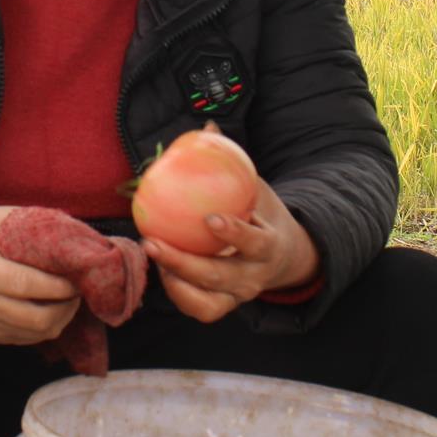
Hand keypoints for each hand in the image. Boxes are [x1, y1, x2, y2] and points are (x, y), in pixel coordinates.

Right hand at [0, 206, 81, 344]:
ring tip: (67, 298)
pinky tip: (48, 306)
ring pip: (33, 333)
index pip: (22, 284)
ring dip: (59, 319)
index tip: (77, 280)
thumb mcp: (0, 217)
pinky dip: (44, 326)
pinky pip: (24, 339)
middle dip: (65, 308)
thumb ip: (35, 226)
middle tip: (78, 291)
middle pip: (32, 318)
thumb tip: (79, 243)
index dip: (56, 287)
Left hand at [141, 179, 318, 323]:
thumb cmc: (262, 215)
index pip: (255, 244)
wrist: (284, 256)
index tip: (211, 219)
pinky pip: (198, 308)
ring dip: (175, 282)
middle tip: (152, 242)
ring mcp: (239, 296)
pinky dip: (177, 293)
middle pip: (220, 277)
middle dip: (184, 263)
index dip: (235, 234)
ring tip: (152, 254)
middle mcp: (255, 277)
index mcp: (269, 247)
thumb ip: (234, 163)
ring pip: (207, 303)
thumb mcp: (257, 189)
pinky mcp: (223, 306)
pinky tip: (159, 267)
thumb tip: (208, 128)